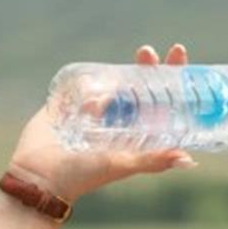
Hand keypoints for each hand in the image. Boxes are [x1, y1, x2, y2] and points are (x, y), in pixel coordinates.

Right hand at [6, 43, 197, 202]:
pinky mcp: (73, 104)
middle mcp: (122, 121)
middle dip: (148, 67)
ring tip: (124, 58)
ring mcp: (97, 112)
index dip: (174, 78)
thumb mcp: (122, 164)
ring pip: (116, 83)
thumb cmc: (83, 176)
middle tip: (146, 51)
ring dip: (122, 69)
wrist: (38, 177)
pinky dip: (91, 77)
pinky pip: (85, 84)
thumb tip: (190, 160)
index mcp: (139, 134)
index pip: (163, 102)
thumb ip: (152, 161)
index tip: (178, 53)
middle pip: (142, 87)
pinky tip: (92, 76)